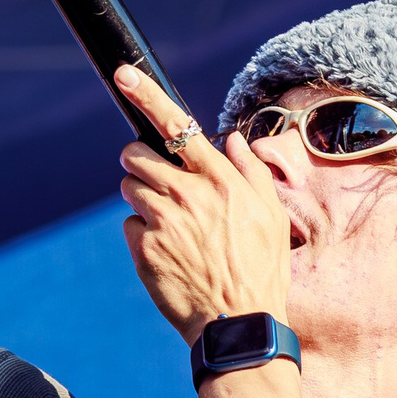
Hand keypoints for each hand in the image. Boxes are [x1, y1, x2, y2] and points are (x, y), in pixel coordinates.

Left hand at [115, 65, 292, 340]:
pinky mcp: (144, 248)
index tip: (124, 74)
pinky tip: (169, 252)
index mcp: (222, 180)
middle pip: (136, 154)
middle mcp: (188, 194)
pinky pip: (131, 224)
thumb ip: (251, 172)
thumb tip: (231, 142)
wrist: (239, 323)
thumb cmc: (262, 269)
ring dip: (144, 197)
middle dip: (140, 160)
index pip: (179, 125)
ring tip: (175, 225)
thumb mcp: (272, 215)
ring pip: (130, 188)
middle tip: (159, 180)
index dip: (147, 96)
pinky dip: (144, 233)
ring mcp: (162, 221)